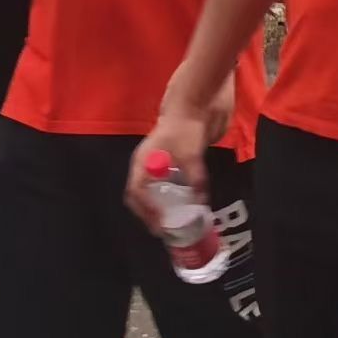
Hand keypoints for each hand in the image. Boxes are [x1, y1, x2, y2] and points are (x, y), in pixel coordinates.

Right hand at [128, 85, 224, 217]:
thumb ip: (196, 178)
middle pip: (138, 196)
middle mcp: (143, 166)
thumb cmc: (185, 129)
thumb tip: (201, 201)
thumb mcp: (191, 155)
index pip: (136, 191)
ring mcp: (151, 165)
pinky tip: (177, 207)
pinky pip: (157, 187)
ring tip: (168, 224)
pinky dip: (163, 200)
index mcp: (143, 162)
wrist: (190, 107)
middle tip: (162, 230)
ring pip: (146, 193)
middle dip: (148, 214)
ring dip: (155, 208)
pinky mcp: (162, 165)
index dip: (146, 209)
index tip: (160, 223)